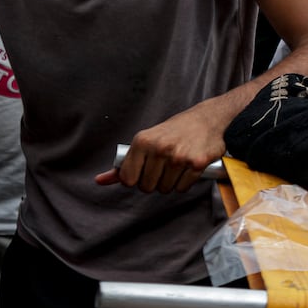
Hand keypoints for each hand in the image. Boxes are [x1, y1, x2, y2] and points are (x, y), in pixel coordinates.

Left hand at [97, 104, 226, 192]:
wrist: (208, 119)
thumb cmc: (174, 132)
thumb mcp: (146, 142)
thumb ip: (124, 164)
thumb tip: (99, 181)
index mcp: (143, 141)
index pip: (128, 179)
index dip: (137, 178)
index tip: (145, 170)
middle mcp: (159, 148)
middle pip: (147, 187)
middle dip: (155, 181)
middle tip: (165, 166)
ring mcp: (179, 157)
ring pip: (165, 189)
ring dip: (171, 182)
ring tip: (178, 165)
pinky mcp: (197, 163)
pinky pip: (182, 187)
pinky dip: (185, 182)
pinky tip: (189, 168)